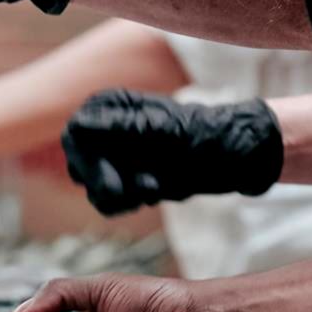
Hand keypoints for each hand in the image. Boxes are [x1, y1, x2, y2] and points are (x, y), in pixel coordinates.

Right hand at [63, 91, 282, 215]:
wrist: (235, 158)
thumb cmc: (205, 135)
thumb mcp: (166, 131)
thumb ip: (123, 128)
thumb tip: (79, 127)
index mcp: (113, 107)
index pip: (76, 136)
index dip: (89, 164)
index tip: (115, 186)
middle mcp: (107, 130)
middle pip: (79, 166)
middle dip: (108, 184)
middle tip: (146, 189)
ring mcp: (115, 157)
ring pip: (93, 189)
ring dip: (125, 196)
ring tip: (157, 188)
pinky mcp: (126, 180)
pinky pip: (108, 203)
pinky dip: (129, 204)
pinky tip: (154, 193)